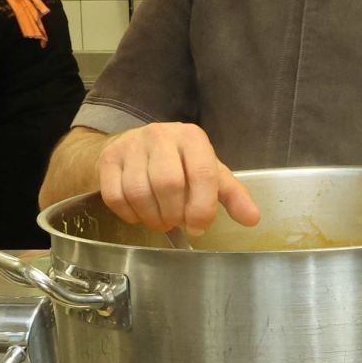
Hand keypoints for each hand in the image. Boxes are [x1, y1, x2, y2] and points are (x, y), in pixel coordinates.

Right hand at [97, 122, 260, 235]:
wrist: (133, 148)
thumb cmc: (178, 164)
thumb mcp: (210, 174)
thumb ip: (232, 195)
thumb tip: (253, 219)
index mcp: (192, 138)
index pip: (202, 174)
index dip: (201, 207)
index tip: (198, 226)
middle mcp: (161, 135)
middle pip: (168, 184)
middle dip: (174, 214)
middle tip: (176, 223)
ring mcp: (131, 145)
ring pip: (139, 192)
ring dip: (152, 217)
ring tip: (160, 221)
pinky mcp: (108, 158)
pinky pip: (115, 196)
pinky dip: (130, 214)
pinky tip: (139, 214)